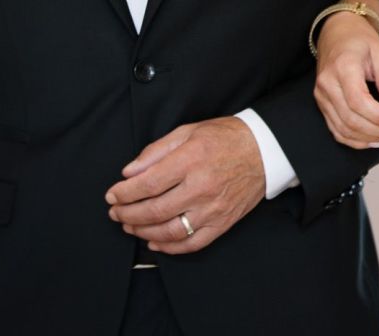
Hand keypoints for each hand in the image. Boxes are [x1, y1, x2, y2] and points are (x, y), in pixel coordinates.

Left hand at [105, 117, 265, 254]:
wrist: (266, 150)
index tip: (112, 195)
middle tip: (115, 212)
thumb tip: (129, 172)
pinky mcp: (223, 222)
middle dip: (127, 214)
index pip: (147, 184)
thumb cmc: (226, 138)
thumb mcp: (189, 132)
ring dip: (142, 231)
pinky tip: (155, 241)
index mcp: (191, 160)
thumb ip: (156, 151)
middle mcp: (201, 187)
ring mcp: (213, 208)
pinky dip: (169, 247)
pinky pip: (192, 243)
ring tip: (130, 226)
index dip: (124, 193)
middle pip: (154, 210)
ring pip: (169, 230)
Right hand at [314, 11, 378, 148]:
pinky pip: (336, 130)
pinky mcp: (322, 104)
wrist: (335, 33)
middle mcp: (327, 84)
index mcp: (342, 67)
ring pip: (343, 129)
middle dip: (378, 130)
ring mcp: (321, 96)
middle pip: (350, 119)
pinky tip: (374, 140)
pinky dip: (355, 140)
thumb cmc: (360, 40)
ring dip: (368, 138)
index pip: (358, 101)